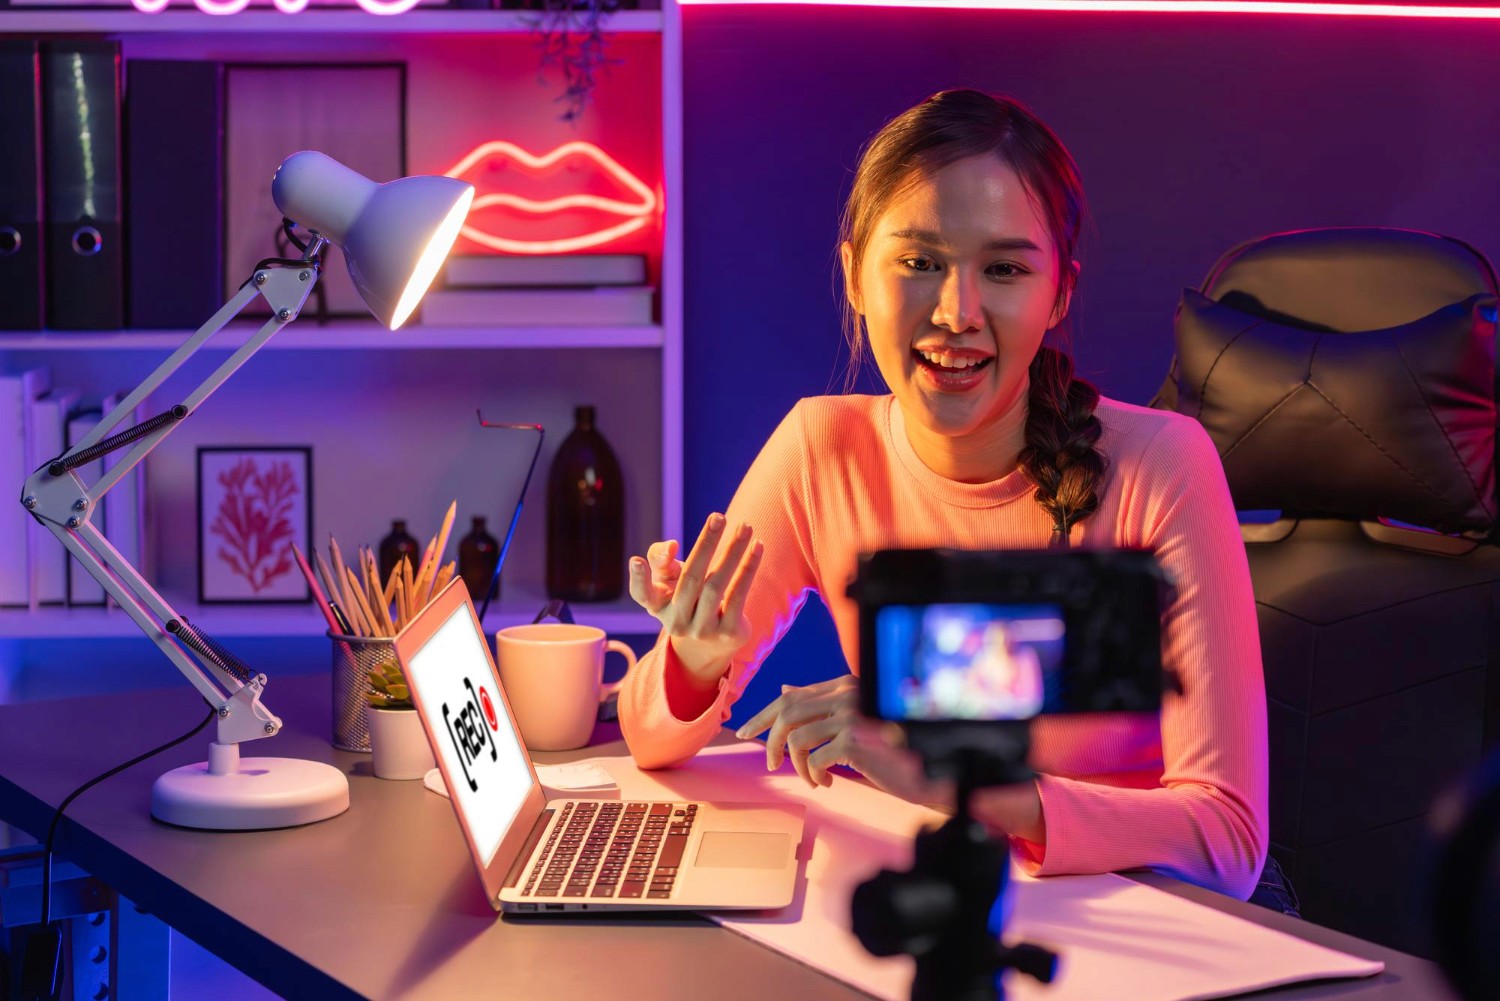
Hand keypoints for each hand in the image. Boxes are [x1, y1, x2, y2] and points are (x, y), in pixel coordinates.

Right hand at [627, 512, 763, 683]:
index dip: (639, 578)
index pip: (643, 594)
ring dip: (733, 552)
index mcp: (657, 606)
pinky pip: (738, 595)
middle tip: (719, 516)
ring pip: (717, 585)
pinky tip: (757, 547)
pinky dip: (748, 568)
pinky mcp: (727, 634)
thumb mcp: (668, 581)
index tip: (636, 560)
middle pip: (691, 579)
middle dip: (705, 545)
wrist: (709, 645)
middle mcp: (676, 621)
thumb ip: (661, 559)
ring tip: (745, 527)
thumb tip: (670, 547)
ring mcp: (702, 630)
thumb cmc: (685, 599)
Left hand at [736, 676, 951, 808]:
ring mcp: (851, 715)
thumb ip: (819, 704)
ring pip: (796, 739)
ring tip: (812, 779)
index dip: (763, 714)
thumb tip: (783, 690)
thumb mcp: (849, 723)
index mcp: (844, 685)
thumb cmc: (885, 748)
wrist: (922, 771)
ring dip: (797, 766)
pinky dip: (814, 776)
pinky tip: (828, 783)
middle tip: (770, 764)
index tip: (743, 731)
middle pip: (787, 713)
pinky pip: (813, 760)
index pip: (791, 695)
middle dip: (770, 741)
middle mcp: (847, 693)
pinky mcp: (854, 740)